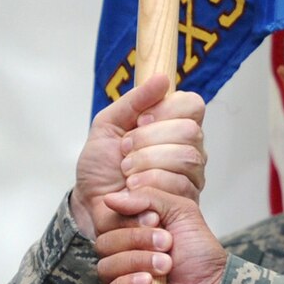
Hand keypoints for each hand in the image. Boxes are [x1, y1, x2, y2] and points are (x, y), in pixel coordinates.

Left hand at [71, 74, 206, 239]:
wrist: (90, 204)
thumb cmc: (100, 166)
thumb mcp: (107, 125)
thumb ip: (133, 100)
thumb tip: (163, 79)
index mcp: (172, 125)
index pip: (192, 105)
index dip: (166, 110)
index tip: (139, 121)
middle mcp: (189, 148)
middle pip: (190, 131)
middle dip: (149, 141)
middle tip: (126, 152)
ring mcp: (192, 176)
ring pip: (187, 158)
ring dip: (148, 163)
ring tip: (127, 174)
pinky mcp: (187, 202)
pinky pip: (180, 186)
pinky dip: (150, 185)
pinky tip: (134, 191)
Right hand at [93, 187, 227, 283]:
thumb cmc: (200, 253)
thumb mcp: (182, 212)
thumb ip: (148, 197)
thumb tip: (110, 198)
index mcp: (131, 232)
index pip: (107, 220)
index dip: (128, 219)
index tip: (156, 220)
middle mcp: (122, 255)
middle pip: (104, 242)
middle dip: (137, 240)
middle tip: (167, 244)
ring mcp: (120, 281)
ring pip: (106, 266)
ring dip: (138, 261)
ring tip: (166, 266)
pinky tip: (147, 283)